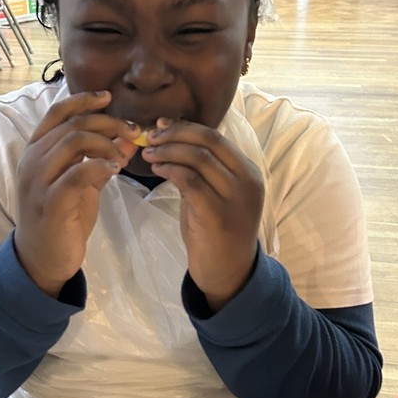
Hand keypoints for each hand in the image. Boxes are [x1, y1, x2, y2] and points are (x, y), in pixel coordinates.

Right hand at [14, 91, 138, 296]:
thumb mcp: (84, 183)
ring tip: (122, 156)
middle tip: (133, 131)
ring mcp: (39, 181)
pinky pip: (76, 173)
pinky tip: (115, 170)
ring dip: (106, 143)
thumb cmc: (62, 217)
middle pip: (73, 124)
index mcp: (37, 150)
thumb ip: (102, 158)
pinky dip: (100, 166)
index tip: (108, 97)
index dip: (83, 100)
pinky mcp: (51, 202)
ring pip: (73, 141)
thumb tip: (129, 137)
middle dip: (108, 122)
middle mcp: (32, 160)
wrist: (42, 258)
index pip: (57, 112)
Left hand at [142, 119, 263, 310]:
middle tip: (151, 137)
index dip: (186, 127)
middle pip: (209, 141)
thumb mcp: (215, 196)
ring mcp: (236, 198)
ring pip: (198, 158)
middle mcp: (247, 181)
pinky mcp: (218, 215)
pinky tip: (157, 169)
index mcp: (248, 172)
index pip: (216, 136)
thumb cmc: (217, 234)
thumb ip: (202, 172)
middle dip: (175, 134)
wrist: (229, 273)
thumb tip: (173, 141)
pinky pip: (191, 181)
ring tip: (149, 154)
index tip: (162, 124)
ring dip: (168, 151)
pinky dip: (170, 170)